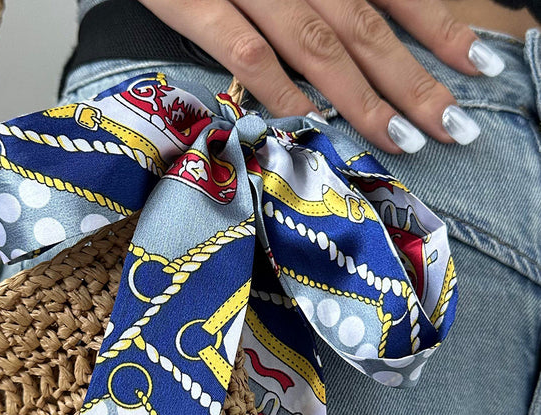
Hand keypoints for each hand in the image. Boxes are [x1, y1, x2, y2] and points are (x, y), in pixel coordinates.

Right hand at [137, 0, 505, 152]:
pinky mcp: (196, 0)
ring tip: (400, 139)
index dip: (442, 29)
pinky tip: (308, 125)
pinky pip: (244, 52)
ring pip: (317, 45)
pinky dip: (277, 90)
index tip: (479, 67)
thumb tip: (362, 33)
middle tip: (451, 128)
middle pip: (366, 29)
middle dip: (413, 80)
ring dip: (361, 96)